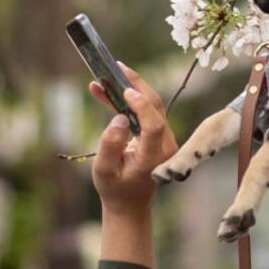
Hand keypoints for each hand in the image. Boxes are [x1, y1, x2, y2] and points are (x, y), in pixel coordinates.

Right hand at [90, 63, 178, 215]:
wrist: (129, 201)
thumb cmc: (115, 188)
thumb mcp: (103, 170)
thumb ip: (110, 145)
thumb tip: (119, 118)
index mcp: (153, 157)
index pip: (154, 125)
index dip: (141, 105)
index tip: (124, 91)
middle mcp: (165, 146)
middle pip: (156, 107)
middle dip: (136, 84)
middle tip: (115, 67)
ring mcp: (165, 139)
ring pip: (152, 105)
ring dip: (131, 88)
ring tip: (108, 74)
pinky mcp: (159, 133)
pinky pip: (146, 111)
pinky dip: (129, 99)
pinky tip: (108, 91)